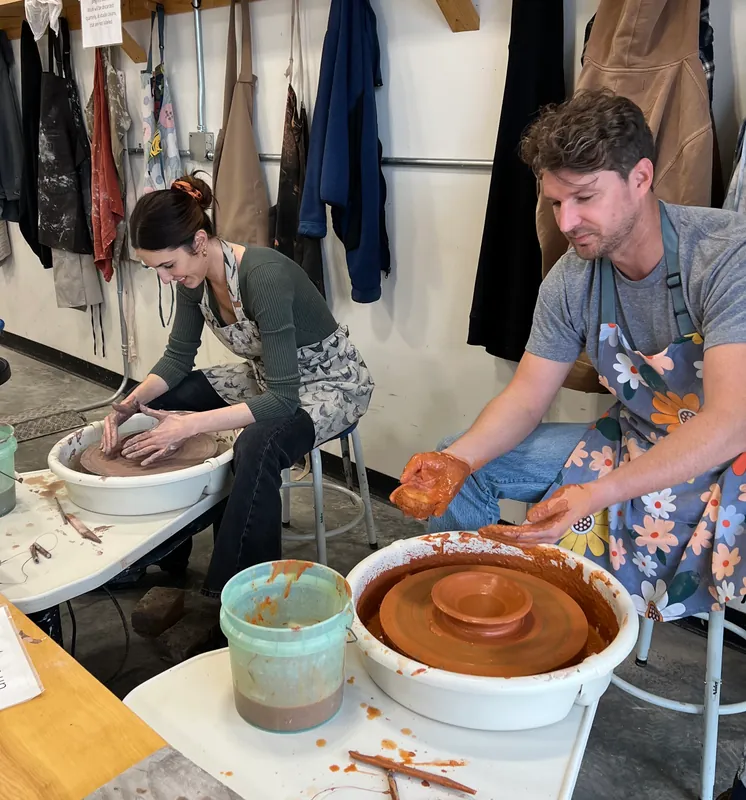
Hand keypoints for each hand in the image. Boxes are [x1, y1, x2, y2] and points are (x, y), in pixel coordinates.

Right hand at [101, 399, 139, 454]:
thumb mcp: (127, 405)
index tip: (114, 445)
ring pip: (105, 435)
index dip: (112, 437)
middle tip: (108, 452)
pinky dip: (105, 442)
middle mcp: (108, 421)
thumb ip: (121, 406)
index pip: (112, 429)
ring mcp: (109, 424)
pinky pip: (106, 435)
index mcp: (112, 417)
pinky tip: (103, 448)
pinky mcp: (111, 427)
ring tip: (105, 452)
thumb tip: (114, 404)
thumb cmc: (130, 405)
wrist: (130, 404)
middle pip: (107, 433)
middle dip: (107, 443)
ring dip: (105, 444)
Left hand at [120, 406, 196, 465]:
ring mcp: (160, 445)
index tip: (124, 445)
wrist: (187, 426)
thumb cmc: (176, 420)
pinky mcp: (166, 449)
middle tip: (123, 453)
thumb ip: (149, 411)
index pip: (139, 437)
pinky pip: (156, 456)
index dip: (130, 441)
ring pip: (146, 451)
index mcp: (153, 431)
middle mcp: (155, 439)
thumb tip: (141, 405)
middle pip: (140, 445)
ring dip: (136, 454)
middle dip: (130, 449)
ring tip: (129, 457)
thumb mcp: (162, 414)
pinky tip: (143, 463)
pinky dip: (149, 460)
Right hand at [390, 451, 471, 519]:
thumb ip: (409, 468)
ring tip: (418, 513)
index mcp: (415, 482)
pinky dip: (436, 512)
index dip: (397, 496)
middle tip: (406, 509)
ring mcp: (432, 497)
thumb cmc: (438, 459)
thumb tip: (402, 480)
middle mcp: (422, 491)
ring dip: (419, 514)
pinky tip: (434, 510)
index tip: (394, 499)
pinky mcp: (444, 500)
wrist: (456, 461)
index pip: (403, 491)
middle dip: (407, 508)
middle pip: (411, 504)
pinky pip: (438, 510)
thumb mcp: (420, 459)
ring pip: (422, 510)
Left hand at [479, 484, 596, 546]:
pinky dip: (513, 536)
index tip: (490, 529)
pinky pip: (526, 537)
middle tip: (481, 531)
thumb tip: (529, 517)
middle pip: (520, 540)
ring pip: (522, 540)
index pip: (523, 534)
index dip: (506, 533)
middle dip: (500, 537)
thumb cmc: (575, 497)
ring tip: (488, 532)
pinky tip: (503, 534)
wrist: (589, 499)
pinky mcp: (545, 531)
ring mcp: (547, 535)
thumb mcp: (561, 499)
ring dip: (504, 538)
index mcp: (551, 531)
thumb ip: (545, 509)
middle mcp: (548, 537)